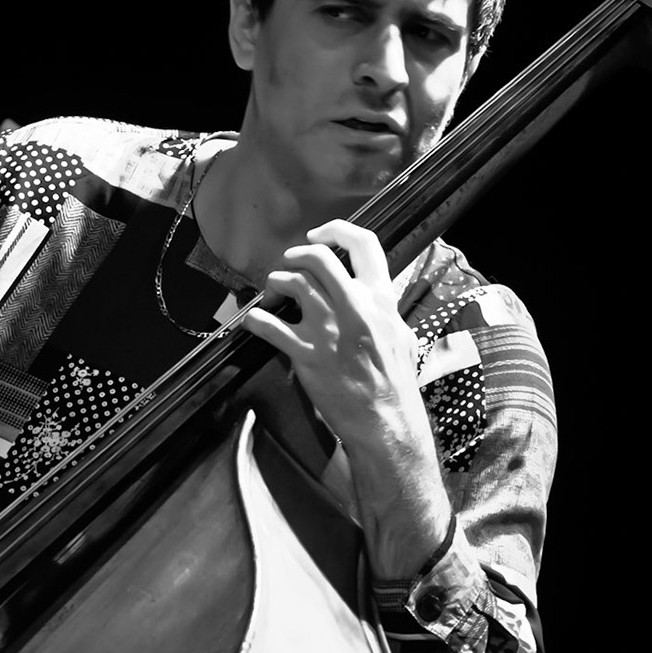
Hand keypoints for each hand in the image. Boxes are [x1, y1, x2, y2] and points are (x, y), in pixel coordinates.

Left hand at [240, 219, 450, 578]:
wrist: (385, 422)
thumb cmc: (394, 382)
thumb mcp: (400, 335)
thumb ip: (383, 310)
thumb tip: (372, 292)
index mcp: (381, 301)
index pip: (365, 245)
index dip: (339, 230)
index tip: (321, 232)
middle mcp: (356, 308)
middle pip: (320, 258)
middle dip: (298, 254)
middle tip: (288, 262)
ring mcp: (330, 330)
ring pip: (293, 285)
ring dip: (276, 282)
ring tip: (272, 289)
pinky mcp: (308, 355)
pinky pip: (271, 326)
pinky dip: (256, 319)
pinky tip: (251, 320)